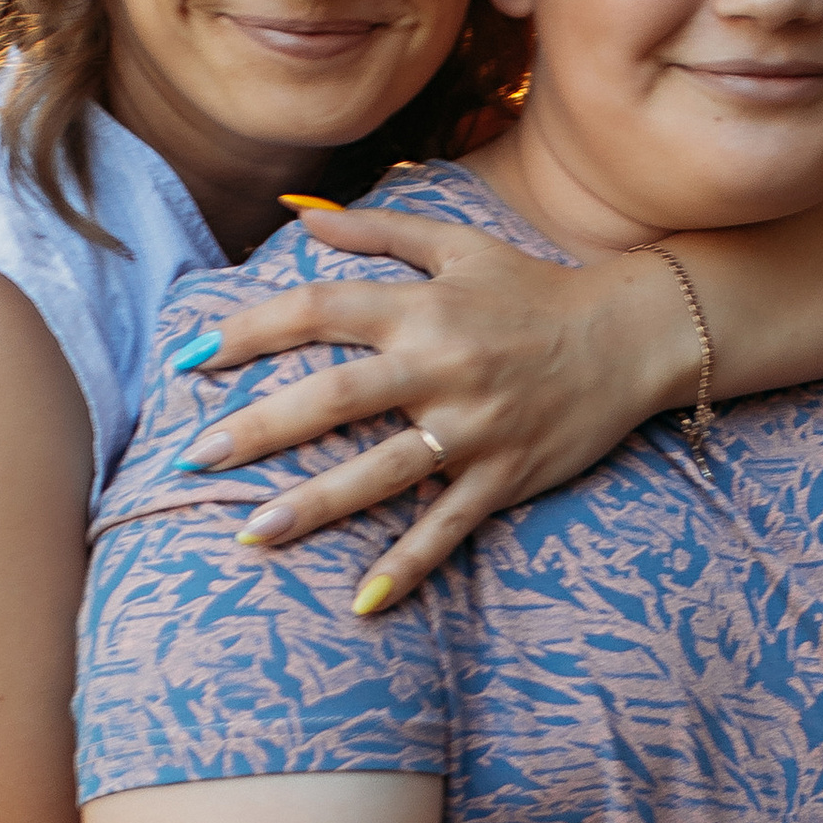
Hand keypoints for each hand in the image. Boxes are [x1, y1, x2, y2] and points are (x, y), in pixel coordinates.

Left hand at [167, 208, 688, 611]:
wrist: (633, 335)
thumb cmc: (535, 288)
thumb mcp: (459, 244)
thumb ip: (378, 230)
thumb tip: (299, 219)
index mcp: (421, 308)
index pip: (317, 312)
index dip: (248, 333)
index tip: (188, 361)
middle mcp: (441, 367)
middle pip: (333, 399)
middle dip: (258, 430)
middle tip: (193, 460)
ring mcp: (474, 428)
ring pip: (381, 472)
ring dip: (315, 505)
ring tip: (251, 535)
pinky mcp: (505, 476)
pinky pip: (448, 527)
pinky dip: (408, 565)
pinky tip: (361, 603)